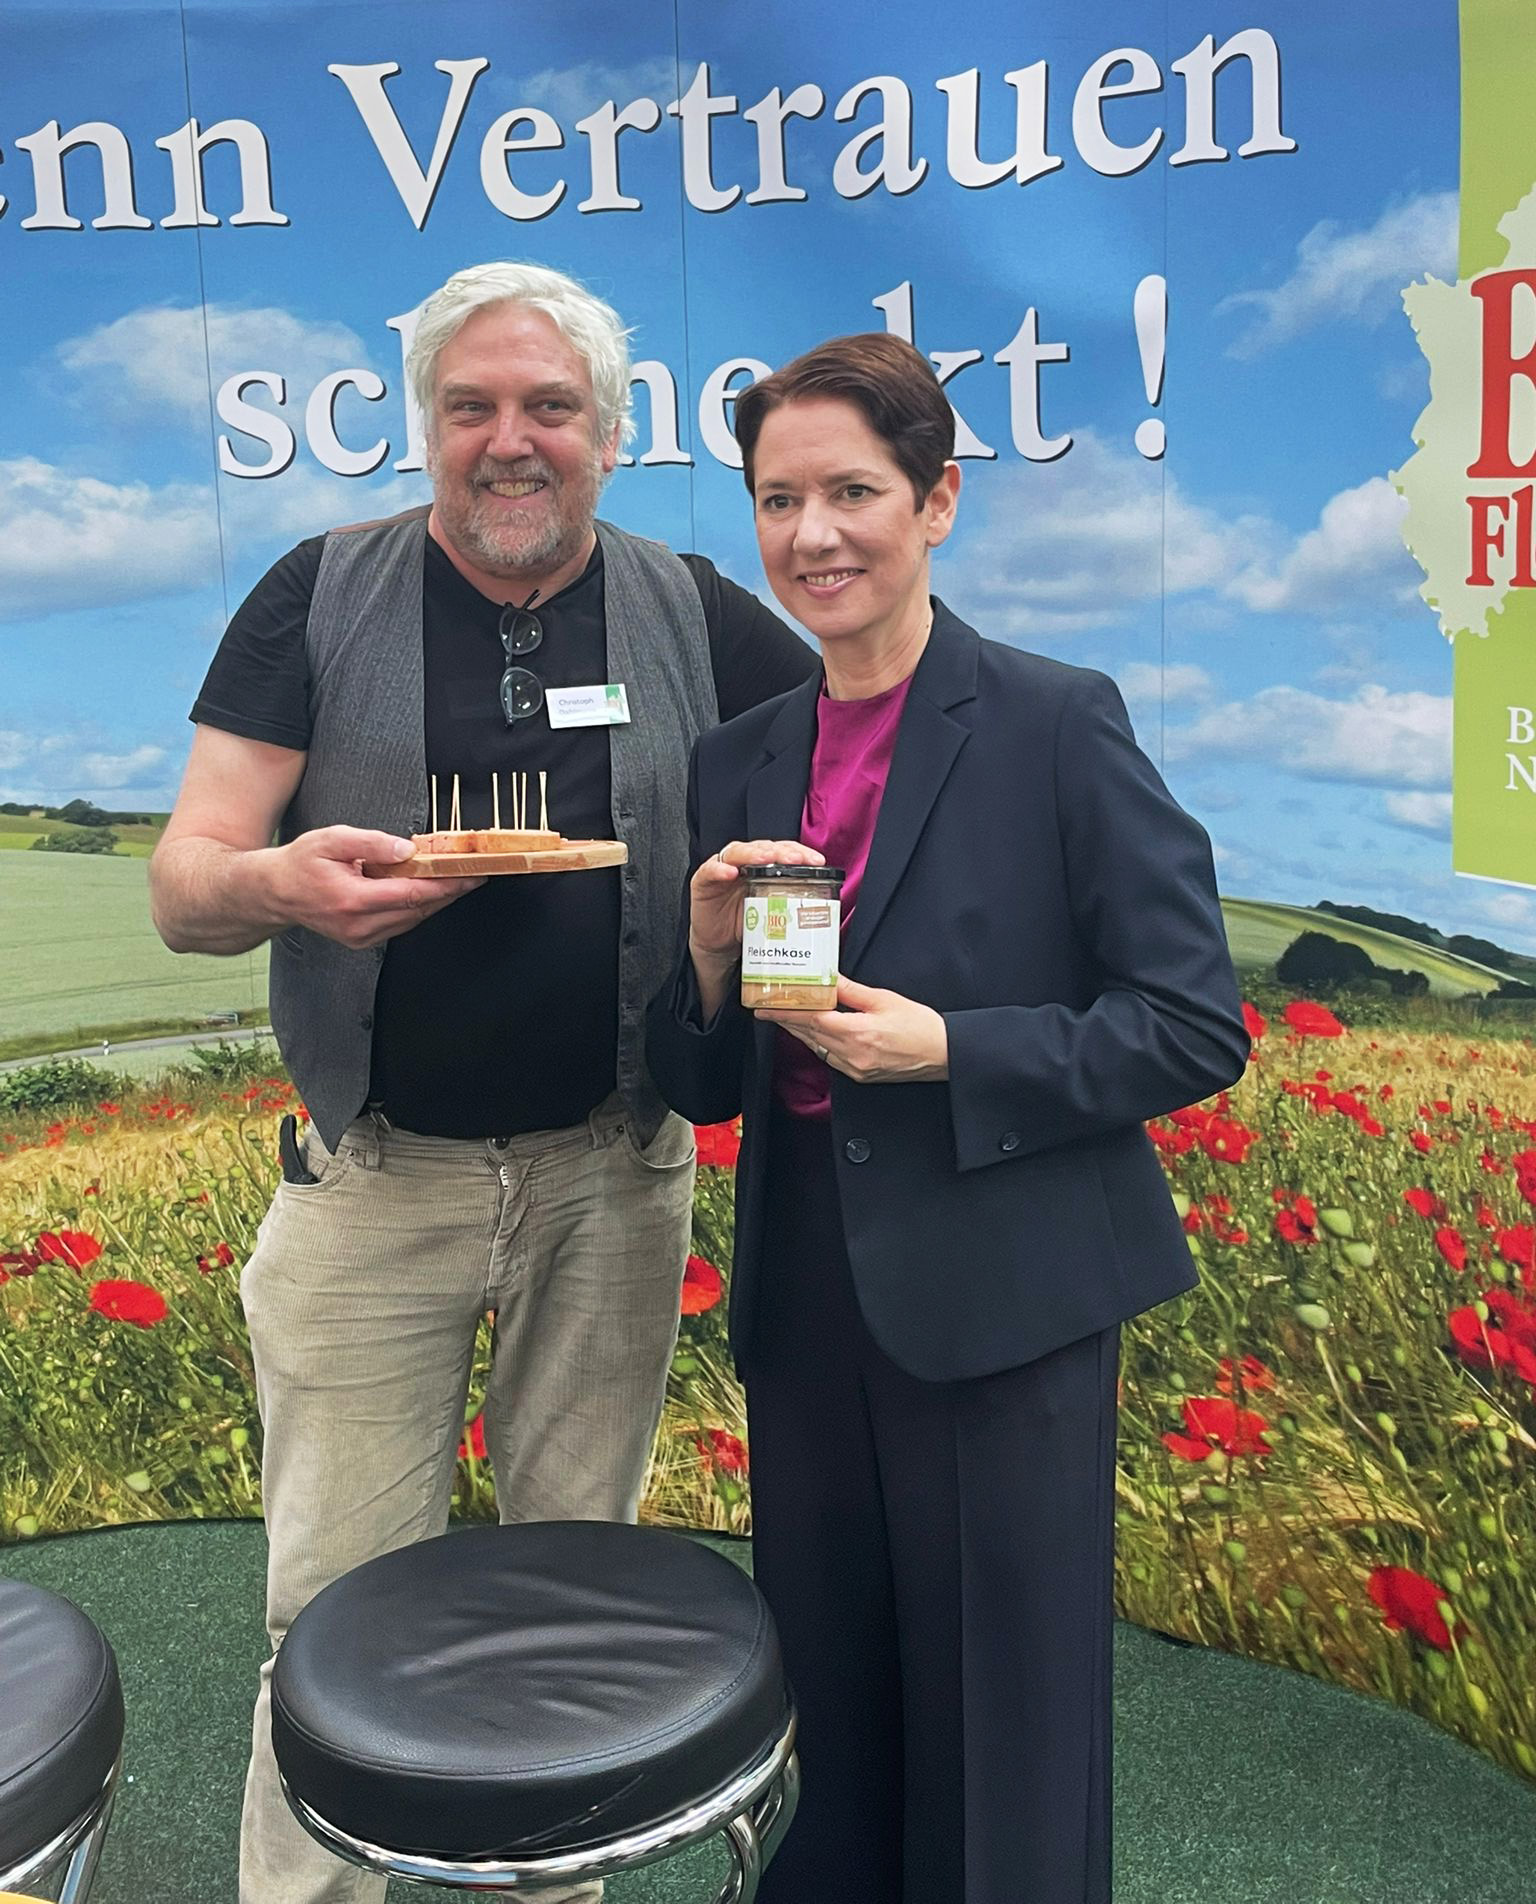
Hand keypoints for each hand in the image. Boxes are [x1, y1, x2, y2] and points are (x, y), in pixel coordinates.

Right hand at [270, 826, 483, 949]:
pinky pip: (401, 924)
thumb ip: (371, 843)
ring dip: (437, 902)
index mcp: (352, 900)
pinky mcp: (362, 941)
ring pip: (413, 920)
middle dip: (449, 893)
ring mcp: (361, 937)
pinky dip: (419, 908)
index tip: (469, 874)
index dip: (445, 885)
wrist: (275, 893)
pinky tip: (429, 891)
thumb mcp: (332, 840)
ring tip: (458, 880)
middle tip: (475, 875)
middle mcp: (359, 925)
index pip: (412, 894)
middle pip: (418, 910)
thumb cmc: (301, 863)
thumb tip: (407, 850)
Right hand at [687, 838, 824, 975]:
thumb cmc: (747, 926)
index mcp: (764, 868)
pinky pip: (710, 870)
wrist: (719, 945)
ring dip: (753, 854)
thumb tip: (827, 911)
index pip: (784, 852)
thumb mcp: (774, 915)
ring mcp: (723, 868)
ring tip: (767, 859)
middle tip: (795, 859)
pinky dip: (720, 869)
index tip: (817, 862)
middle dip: (781, 852)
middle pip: (763, 848)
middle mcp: (745, 863)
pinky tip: (731, 873)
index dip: (800, 853)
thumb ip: (791, 905)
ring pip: (738, 852)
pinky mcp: (703, 881)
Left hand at [759, 976, 948, 1083]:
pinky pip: (830, 1058)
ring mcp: (855, 1068)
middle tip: (767, 1008)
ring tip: (786, 1017)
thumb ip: (850, 991)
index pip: (811, 1020)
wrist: (945, 1054)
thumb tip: (827, 977)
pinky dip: (819, 1044)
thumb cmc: (920, 1025)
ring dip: (801, 1033)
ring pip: (818, 1048)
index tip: (765, 1007)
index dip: (785, 1013)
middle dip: (787, 1021)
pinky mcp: (860, 1076)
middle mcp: (852, 1054)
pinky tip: (815, 1034)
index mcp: (857, 1032)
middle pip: (809, 1035)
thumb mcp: (884, 999)